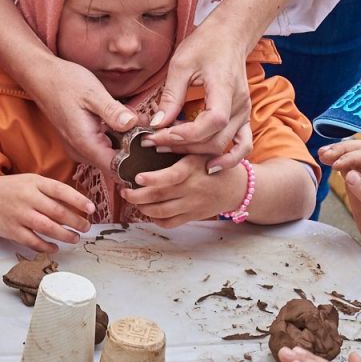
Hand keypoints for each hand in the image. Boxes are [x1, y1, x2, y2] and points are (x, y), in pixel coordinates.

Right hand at [0, 174, 94, 251]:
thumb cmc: (12, 190)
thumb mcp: (30, 182)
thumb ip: (50, 191)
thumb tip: (77, 205)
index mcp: (34, 182)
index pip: (60, 190)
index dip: (78, 200)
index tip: (92, 209)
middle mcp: (27, 197)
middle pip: (57, 211)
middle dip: (75, 221)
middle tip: (86, 228)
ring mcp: (18, 214)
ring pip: (47, 227)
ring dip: (64, 235)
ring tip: (75, 238)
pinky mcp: (11, 230)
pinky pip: (33, 241)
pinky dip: (46, 246)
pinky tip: (55, 248)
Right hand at [26, 55, 137, 170]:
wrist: (42, 77)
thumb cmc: (65, 82)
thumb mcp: (93, 94)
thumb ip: (113, 111)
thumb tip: (132, 124)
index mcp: (85, 143)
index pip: (116, 168)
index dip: (136, 160)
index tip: (150, 143)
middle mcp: (81, 151)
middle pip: (115, 162)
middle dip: (134, 147)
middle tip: (148, 125)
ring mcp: (79, 147)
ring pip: (110, 153)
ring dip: (126, 140)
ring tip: (137, 118)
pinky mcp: (80, 140)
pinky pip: (102, 145)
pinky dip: (115, 135)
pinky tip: (122, 119)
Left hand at [122, 154, 245, 227]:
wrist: (236, 187)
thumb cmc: (212, 161)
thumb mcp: (199, 148)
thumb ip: (177, 143)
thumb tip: (149, 138)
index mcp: (193, 168)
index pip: (171, 176)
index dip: (152, 179)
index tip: (137, 177)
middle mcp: (193, 189)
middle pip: (160, 197)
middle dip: (137, 196)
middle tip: (124, 191)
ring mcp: (193, 205)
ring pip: (162, 213)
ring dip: (143, 208)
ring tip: (133, 200)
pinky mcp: (193, 216)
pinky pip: (171, 223)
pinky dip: (156, 220)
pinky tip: (148, 211)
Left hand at [146, 23, 253, 172]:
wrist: (229, 36)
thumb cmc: (205, 45)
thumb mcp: (180, 64)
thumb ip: (170, 97)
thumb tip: (156, 124)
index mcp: (225, 88)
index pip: (212, 121)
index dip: (185, 134)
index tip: (158, 135)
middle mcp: (240, 104)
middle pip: (216, 139)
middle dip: (183, 146)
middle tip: (153, 143)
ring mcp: (245, 112)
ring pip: (225, 145)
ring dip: (197, 153)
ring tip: (169, 151)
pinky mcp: (244, 116)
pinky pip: (243, 145)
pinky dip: (228, 158)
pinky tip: (209, 166)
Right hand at [317, 139, 360, 260]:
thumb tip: (350, 174)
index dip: (349, 157)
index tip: (334, 166)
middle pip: (358, 150)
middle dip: (340, 149)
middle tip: (323, 155)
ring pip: (350, 155)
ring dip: (336, 152)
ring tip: (321, 155)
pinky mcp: (356, 184)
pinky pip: (345, 167)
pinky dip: (335, 162)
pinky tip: (325, 162)